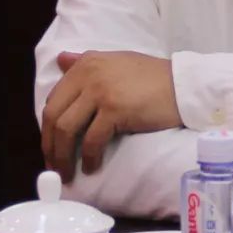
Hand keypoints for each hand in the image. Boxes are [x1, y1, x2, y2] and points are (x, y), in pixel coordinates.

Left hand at [41, 51, 181, 181]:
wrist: (183, 84)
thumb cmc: (152, 77)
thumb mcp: (116, 62)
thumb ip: (86, 62)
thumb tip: (60, 59)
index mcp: (86, 63)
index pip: (54, 98)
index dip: (49, 127)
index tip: (52, 146)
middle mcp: (89, 74)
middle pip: (54, 115)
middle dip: (50, 145)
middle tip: (54, 166)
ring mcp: (100, 91)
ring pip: (67, 129)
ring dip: (64, 156)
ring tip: (68, 173)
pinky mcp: (114, 110)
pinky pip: (92, 140)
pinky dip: (89, 157)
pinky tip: (92, 166)